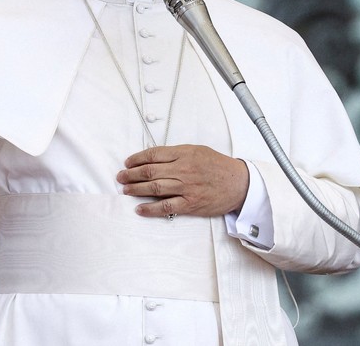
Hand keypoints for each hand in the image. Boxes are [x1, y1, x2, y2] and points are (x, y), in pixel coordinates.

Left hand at [116, 145, 249, 217]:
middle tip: (120, 177)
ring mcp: (186, 188)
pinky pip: (165, 207)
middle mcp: (183, 170)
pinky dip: (150, 209)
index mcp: (184, 154)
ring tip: (125, 190)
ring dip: (136, 189)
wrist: (239, 183)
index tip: (127, 162)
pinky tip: (139, 208)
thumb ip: (176, 153)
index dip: (136, 159)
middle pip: (149, 172)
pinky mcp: (190, 204)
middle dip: (131, 174)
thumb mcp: (197, 150)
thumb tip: (153, 156)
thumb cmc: (218, 166)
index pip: (153, 155)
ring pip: (154, 188)